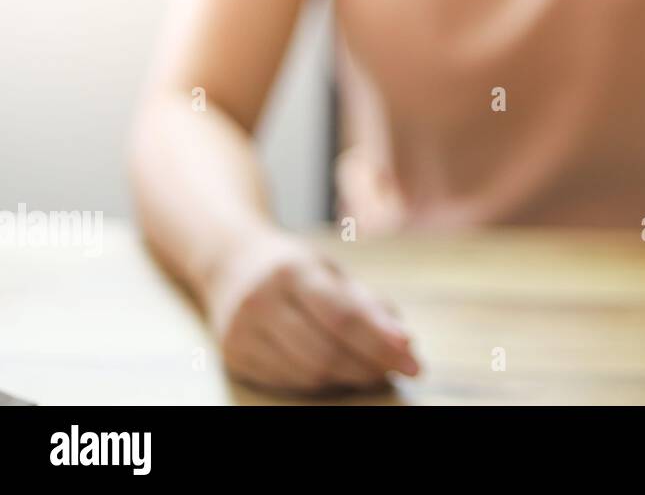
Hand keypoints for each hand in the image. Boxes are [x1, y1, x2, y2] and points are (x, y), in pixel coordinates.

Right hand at [204, 231, 419, 394]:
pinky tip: (342, 374)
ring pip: (308, 374)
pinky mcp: (234, 357)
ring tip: (375, 370)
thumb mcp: (329, 270)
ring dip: (350, 378)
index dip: (381, 342)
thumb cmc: (292, 267)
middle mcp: (262, 302)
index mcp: (292, 272)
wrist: (228, 264)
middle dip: (371, 367)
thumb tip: (404, 341)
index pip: (344, 317)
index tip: (413, 359)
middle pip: (327, 352)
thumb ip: (366, 302)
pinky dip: (322, 383)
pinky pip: (288, 382)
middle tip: (401, 369)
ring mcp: (242, 333)